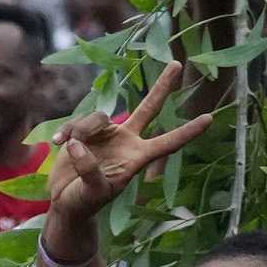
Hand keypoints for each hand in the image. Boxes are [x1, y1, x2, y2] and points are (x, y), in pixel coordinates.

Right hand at [46, 64, 214, 221]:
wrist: (64, 202)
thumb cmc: (85, 202)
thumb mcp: (91, 193)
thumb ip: (89, 170)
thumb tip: (77, 145)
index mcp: (136, 158)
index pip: (167, 143)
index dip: (187, 132)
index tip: (209, 119)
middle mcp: (126, 141)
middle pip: (149, 108)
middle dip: (162, 86)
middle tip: (177, 64)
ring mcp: (107, 134)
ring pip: (98, 117)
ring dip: (81, 130)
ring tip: (67, 148)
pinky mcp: (85, 133)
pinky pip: (77, 122)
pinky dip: (65, 132)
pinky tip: (56, 143)